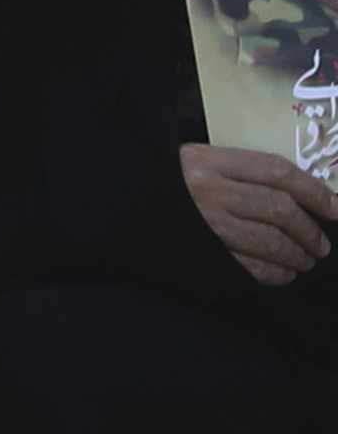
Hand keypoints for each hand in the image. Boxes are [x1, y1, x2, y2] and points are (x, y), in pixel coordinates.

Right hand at [180, 142, 337, 286]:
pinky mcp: (202, 253)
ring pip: (272, 241)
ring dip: (298, 256)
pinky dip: (277, 274)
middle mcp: (209, 189)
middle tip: (321, 244)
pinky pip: (252, 268)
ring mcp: (205, 223)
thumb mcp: (197, 163)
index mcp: (210, 160)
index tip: (336, 209)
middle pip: (280, 209)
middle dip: (311, 231)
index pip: (277, 171)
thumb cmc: (165, 185)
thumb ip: (239, 173)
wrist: (117, 206)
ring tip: (305, 260)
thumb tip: (298, 196)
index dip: (315, 191)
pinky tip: (282, 274)